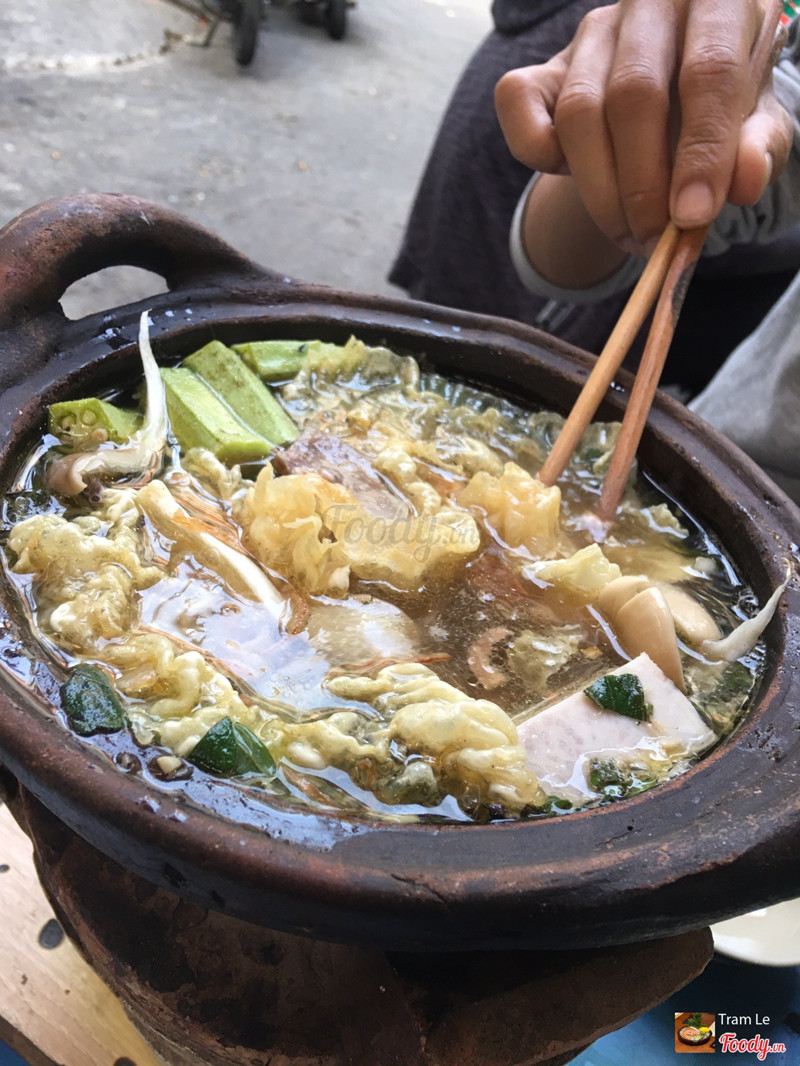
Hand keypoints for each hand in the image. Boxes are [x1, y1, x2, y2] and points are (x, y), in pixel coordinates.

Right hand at [495, 0, 793, 253]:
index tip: (691, 216)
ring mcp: (590, 34)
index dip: (701, 152)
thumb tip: (746, 183)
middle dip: (641, 185)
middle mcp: (650, 5)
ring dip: (600, 191)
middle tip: (652, 239)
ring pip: (579, 113)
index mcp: (718, 2)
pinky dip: (541, 158)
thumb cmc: (716, 113)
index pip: (710, 71)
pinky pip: (521, 111)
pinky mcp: (541, 69)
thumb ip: (760, 147)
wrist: (668, 108)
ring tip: (628, 234)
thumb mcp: (755, 126)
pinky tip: (584, 189)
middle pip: (633, 94)